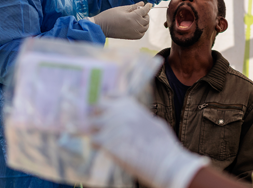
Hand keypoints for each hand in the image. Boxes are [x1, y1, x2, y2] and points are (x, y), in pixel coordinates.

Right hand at [87, 2, 151, 38]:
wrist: (102, 27)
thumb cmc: (110, 16)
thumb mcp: (122, 8)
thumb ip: (134, 6)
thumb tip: (142, 3)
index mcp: (134, 17)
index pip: (145, 11)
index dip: (147, 6)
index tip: (149, 4)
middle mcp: (136, 26)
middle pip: (147, 19)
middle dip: (145, 14)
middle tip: (141, 11)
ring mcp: (135, 32)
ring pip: (146, 27)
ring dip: (145, 22)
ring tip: (139, 18)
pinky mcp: (132, 37)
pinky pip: (142, 33)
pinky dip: (142, 29)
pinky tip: (137, 25)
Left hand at [92, 97, 209, 187]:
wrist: (162, 158)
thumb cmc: (161, 143)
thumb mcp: (152, 121)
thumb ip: (139, 117)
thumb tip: (135, 121)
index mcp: (129, 103)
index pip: (109, 95)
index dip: (105, 102)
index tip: (104, 109)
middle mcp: (117, 110)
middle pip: (95, 107)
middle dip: (96, 116)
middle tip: (100, 127)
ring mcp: (109, 124)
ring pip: (90, 124)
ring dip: (94, 132)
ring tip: (104, 141)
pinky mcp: (104, 140)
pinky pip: (93, 141)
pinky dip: (97, 146)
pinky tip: (106, 150)